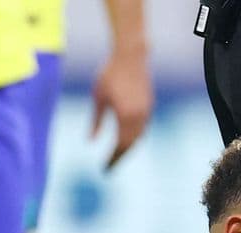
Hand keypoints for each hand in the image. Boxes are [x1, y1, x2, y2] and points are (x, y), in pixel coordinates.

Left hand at [90, 50, 153, 169]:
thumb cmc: (109, 74)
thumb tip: (90, 141)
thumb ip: (96, 122)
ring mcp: (146, 112)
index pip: (119, 145)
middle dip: (121, 156)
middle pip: (131, 145)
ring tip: (118, 154)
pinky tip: (127, 137)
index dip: (112, 158)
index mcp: (125, 116)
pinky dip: (135, 136)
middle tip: (110, 166)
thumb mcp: (98, 98)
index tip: (105, 169)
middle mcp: (139, 117)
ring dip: (129, 147)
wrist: (131, 56)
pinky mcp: (149, 106)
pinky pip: (143, 127)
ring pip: (139, 137)